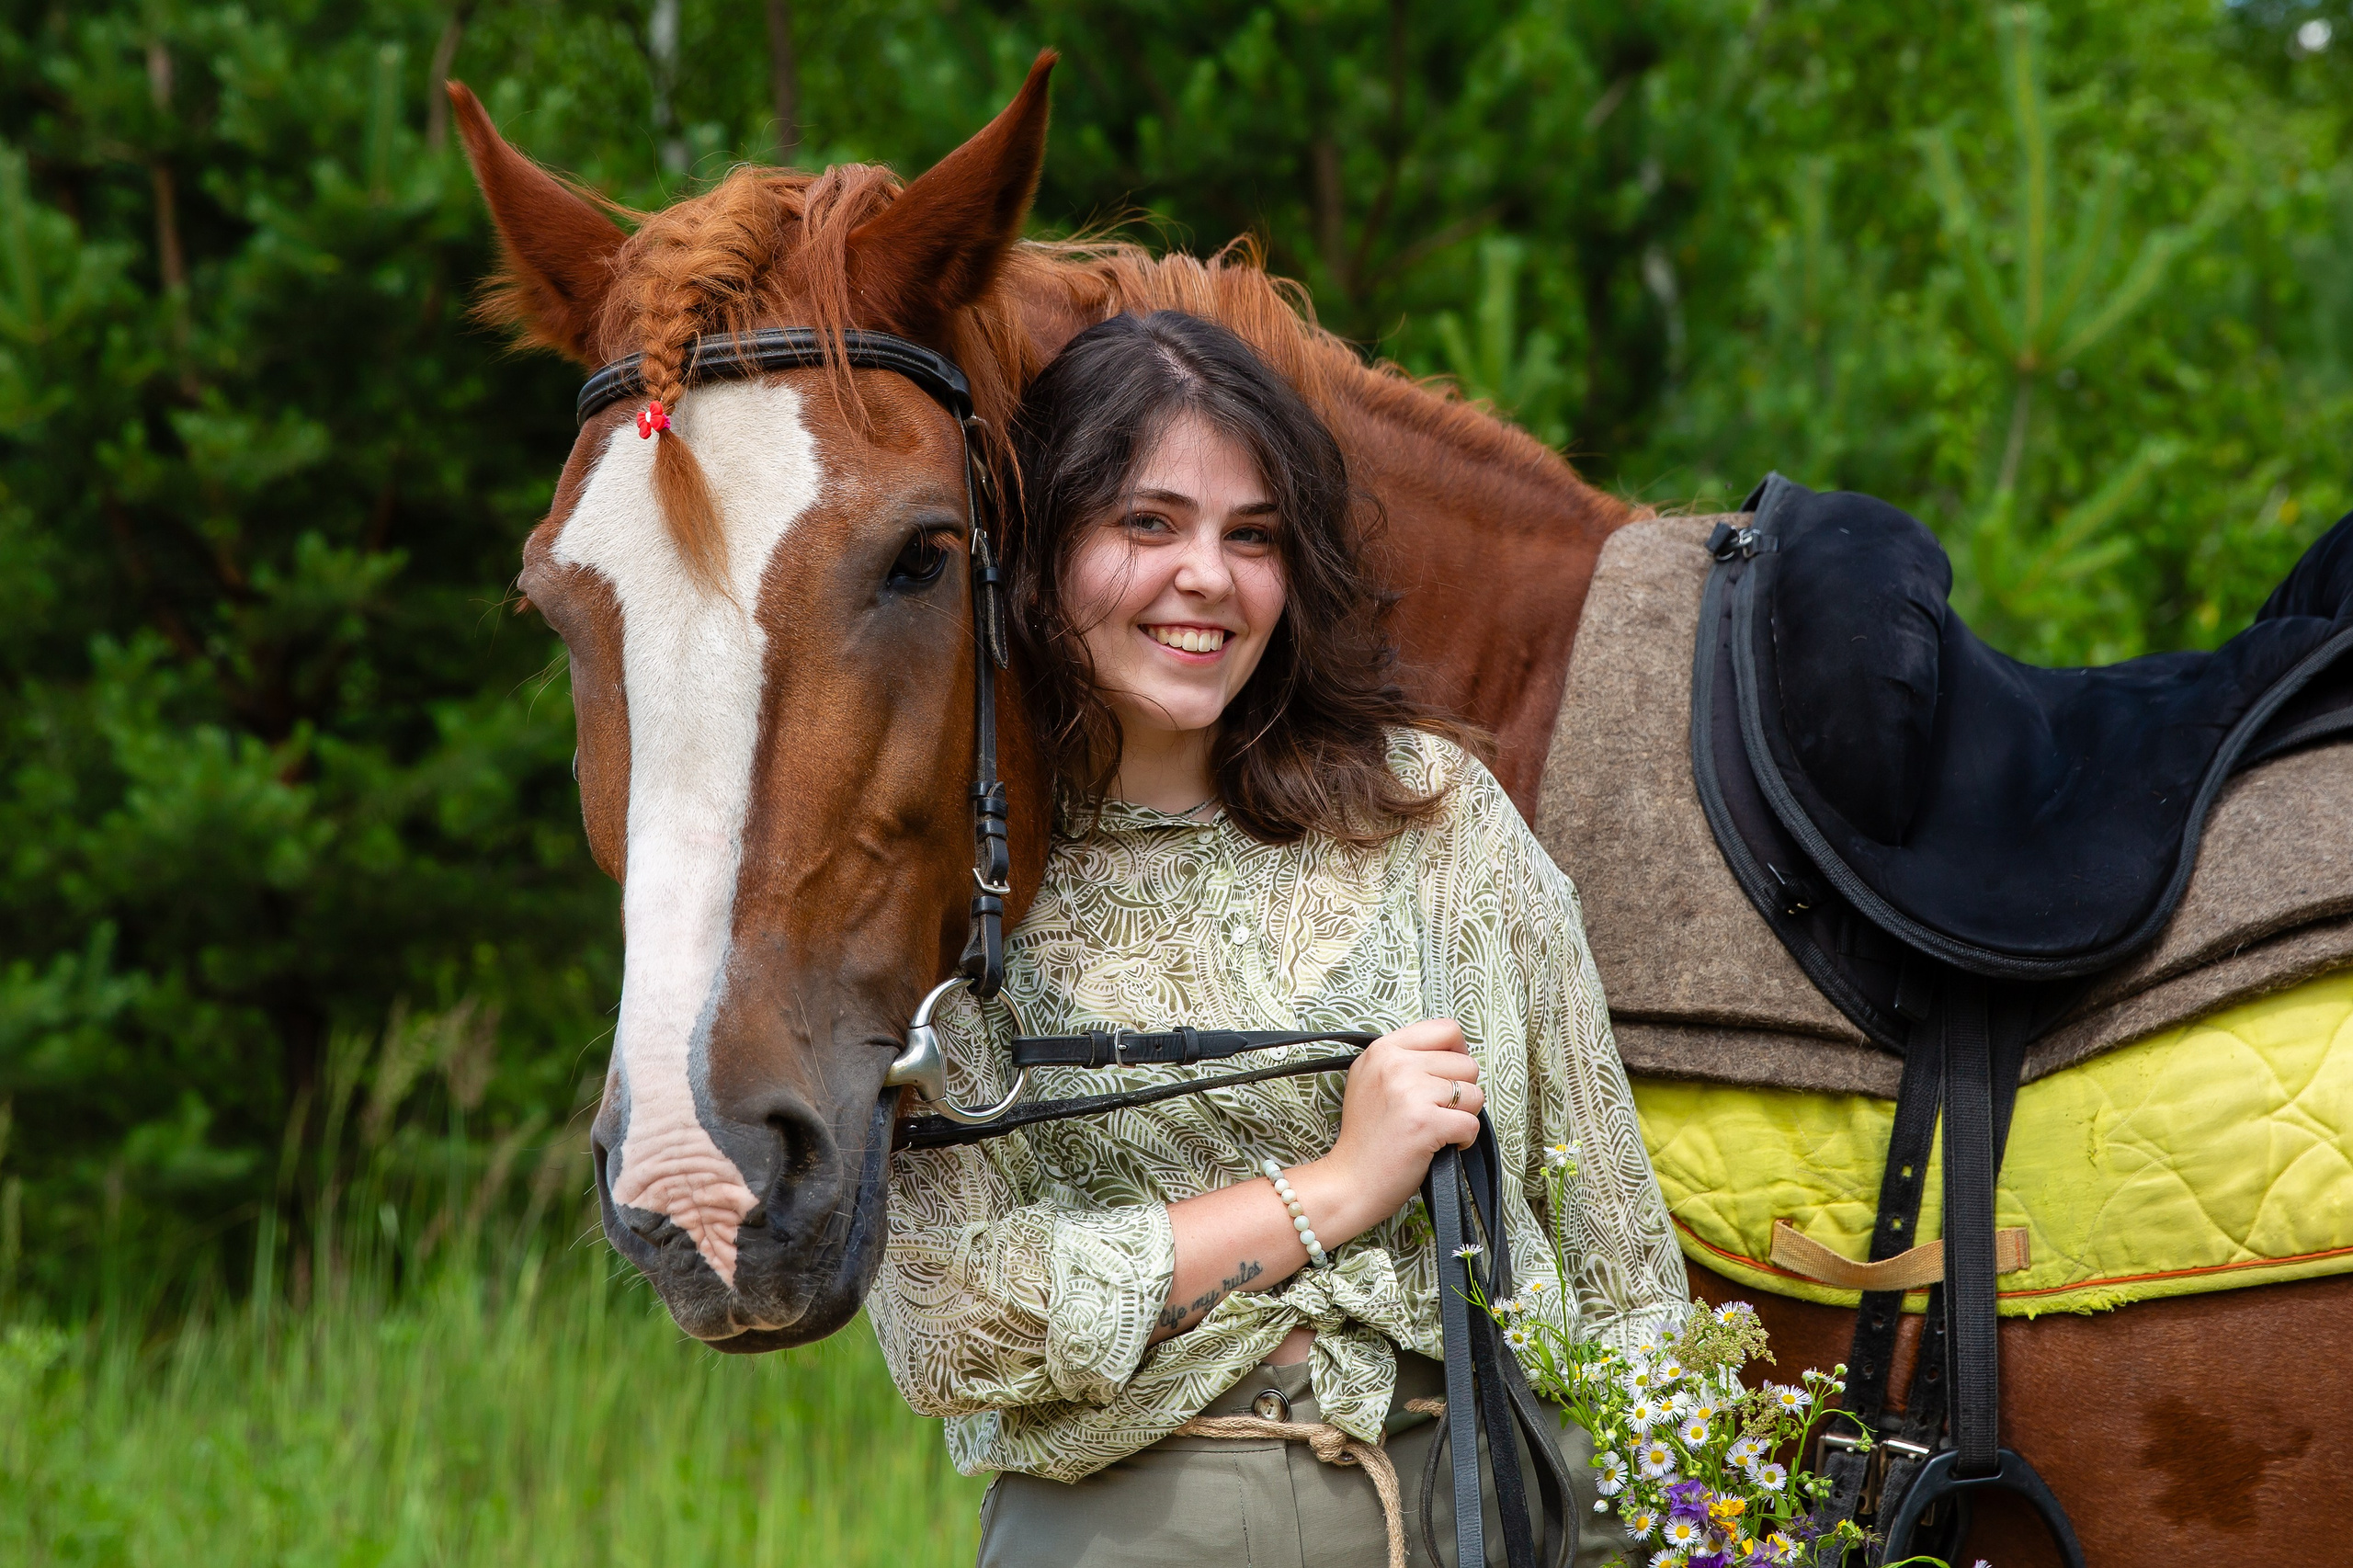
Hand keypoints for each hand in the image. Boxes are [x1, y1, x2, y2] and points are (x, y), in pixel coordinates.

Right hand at [1288, 1018, 1481, 1245]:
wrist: (1350, 1181)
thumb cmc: (1367, 1136)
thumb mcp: (1371, 1080)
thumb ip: (1404, 1059)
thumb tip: (1453, 1052)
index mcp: (1383, 1049)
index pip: (1446, 1029)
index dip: (1457, 1053)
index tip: (1448, 1075)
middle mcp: (1395, 1063)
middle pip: (1466, 1064)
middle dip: (1461, 1092)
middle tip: (1436, 1111)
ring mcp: (1410, 1091)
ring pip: (1474, 1093)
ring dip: (1464, 1116)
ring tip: (1437, 1128)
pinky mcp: (1426, 1122)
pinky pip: (1472, 1124)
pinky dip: (1464, 1140)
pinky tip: (1441, 1145)